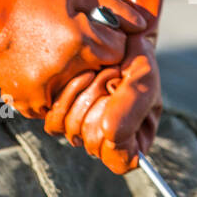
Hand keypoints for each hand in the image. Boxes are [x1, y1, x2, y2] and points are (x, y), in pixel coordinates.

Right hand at [0, 0, 150, 120]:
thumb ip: (116, 9)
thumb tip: (145, 26)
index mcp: (84, 42)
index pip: (118, 56)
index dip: (108, 42)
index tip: (93, 33)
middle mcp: (67, 70)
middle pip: (98, 79)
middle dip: (92, 65)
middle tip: (71, 45)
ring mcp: (45, 89)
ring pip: (75, 98)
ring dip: (71, 83)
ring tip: (53, 56)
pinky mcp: (26, 100)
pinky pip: (50, 108)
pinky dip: (49, 94)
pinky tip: (38, 70)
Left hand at [43, 34, 161, 172]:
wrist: (113, 36)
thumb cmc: (136, 59)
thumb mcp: (143, 79)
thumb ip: (131, 108)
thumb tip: (109, 135)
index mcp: (134, 142)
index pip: (118, 159)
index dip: (115, 134)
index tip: (119, 99)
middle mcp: (107, 139)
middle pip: (92, 143)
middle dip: (101, 105)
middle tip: (114, 79)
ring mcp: (83, 127)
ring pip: (72, 132)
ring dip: (85, 96)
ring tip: (99, 76)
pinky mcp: (62, 113)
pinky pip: (54, 121)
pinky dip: (67, 95)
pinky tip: (81, 77)